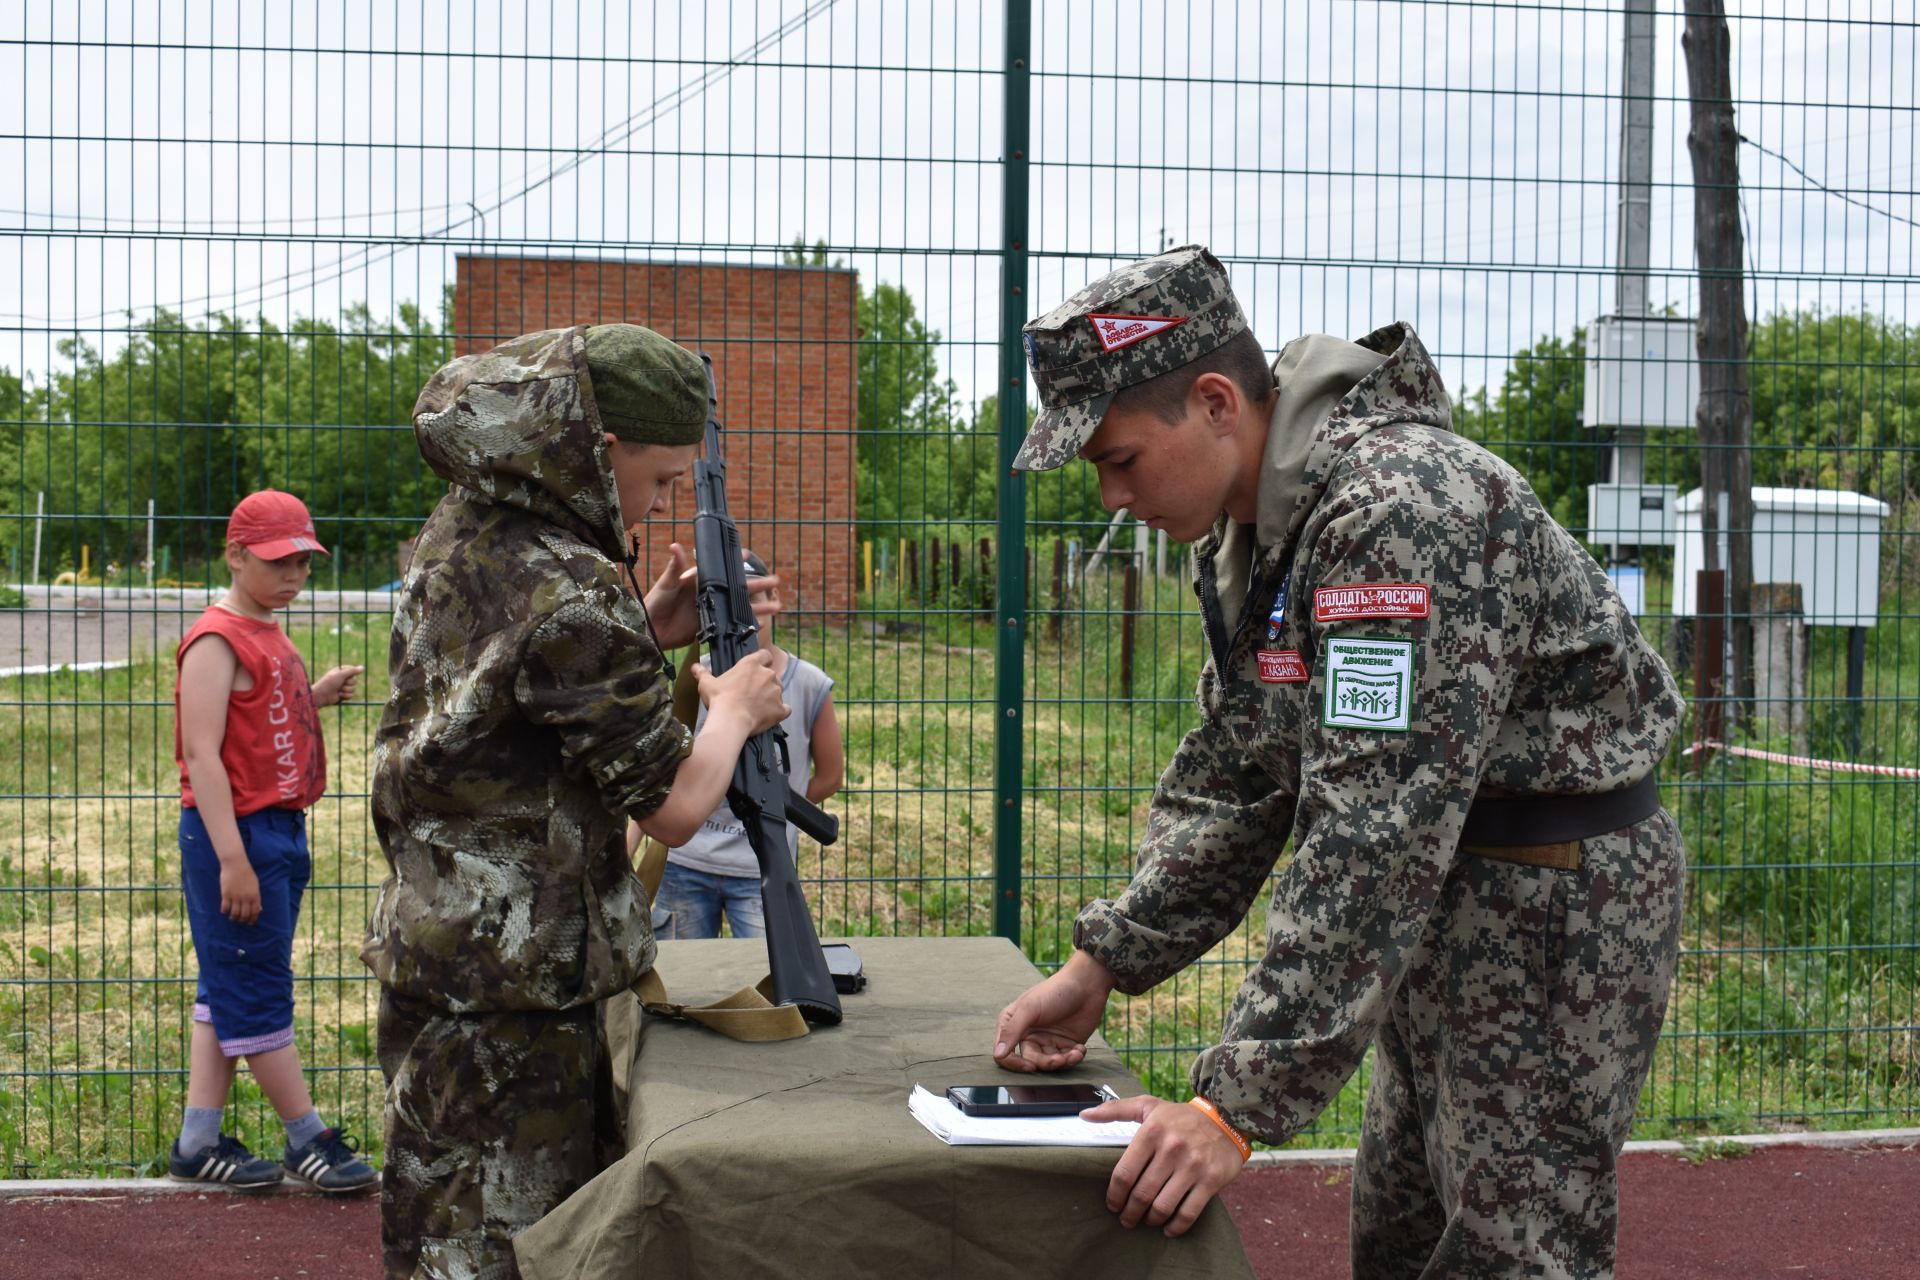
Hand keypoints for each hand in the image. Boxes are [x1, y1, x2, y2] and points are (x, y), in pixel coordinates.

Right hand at [219, 858, 261, 924]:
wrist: (236, 864)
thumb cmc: (247, 874)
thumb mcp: (255, 885)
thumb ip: (257, 898)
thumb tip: (259, 909)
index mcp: (255, 895)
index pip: (255, 912)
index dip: (252, 919)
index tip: (250, 922)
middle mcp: (246, 898)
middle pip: (244, 915)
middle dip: (242, 920)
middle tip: (240, 920)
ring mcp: (235, 896)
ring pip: (234, 914)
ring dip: (233, 917)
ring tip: (232, 917)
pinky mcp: (226, 894)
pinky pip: (225, 908)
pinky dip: (225, 911)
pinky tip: (225, 910)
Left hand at [312, 665, 363, 706]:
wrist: (322, 695)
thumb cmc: (329, 682)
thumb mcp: (341, 674)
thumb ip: (352, 671)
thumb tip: (363, 668)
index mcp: (342, 671)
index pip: (354, 671)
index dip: (351, 674)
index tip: (345, 676)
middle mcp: (343, 678)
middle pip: (355, 680)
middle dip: (348, 683)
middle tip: (340, 684)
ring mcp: (344, 687)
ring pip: (354, 688)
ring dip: (346, 690)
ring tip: (338, 690)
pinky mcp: (344, 694)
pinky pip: (351, 695)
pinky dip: (345, 696)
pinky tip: (339, 695)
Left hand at [643, 542, 783, 649]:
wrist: (650, 630)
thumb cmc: (655, 602)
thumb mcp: (666, 583)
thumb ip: (675, 567)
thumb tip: (675, 545)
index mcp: (699, 581)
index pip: (721, 569)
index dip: (735, 562)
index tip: (749, 556)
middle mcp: (708, 594)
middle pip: (737, 588)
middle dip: (757, 585)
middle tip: (775, 580)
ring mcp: (711, 611)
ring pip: (739, 607)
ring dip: (758, 606)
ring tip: (777, 605)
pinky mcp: (710, 627)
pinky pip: (732, 625)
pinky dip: (747, 625)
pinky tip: (761, 624)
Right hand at [693, 652, 787, 734]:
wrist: (730, 720)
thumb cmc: (718, 698)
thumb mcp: (707, 683)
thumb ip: (703, 673)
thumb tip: (694, 666)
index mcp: (752, 664)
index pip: (765, 655)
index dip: (763, 661)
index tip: (757, 669)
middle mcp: (768, 675)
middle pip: (772, 675)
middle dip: (764, 683)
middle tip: (751, 694)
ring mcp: (777, 692)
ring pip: (779, 691)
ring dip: (771, 697)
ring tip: (758, 707)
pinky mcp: (780, 709)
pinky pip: (785, 709)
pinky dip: (780, 712)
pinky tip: (770, 716)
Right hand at [992, 949, 1116, 1072]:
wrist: (1087, 984)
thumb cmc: (1055, 991)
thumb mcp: (1030, 1008)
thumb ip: (1012, 1031)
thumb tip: (998, 1054)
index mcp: (1013, 1025)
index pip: (1004, 1054)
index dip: (1015, 1064)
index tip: (1031, 1066)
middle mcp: (1028, 1035)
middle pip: (1030, 1062)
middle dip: (1046, 1063)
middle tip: (1060, 1059)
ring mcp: (1048, 1041)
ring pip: (1050, 1064)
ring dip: (1063, 1062)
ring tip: (1075, 1053)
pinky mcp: (1065, 1044)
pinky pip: (1066, 1061)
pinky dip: (1074, 1058)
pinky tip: (1080, 1049)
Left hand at [1085, 1095, 1245, 1236]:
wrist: (1225, 1118)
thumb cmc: (1181, 1117)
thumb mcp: (1148, 1106)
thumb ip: (1115, 1110)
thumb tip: (1084, 1115)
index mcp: (1152, 1131)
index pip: (1124, 1173)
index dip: (1114, 1195)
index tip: (1112, 1205)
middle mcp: (1172, 1149)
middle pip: (1141, 1194)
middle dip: (1130, 1213)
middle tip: (1127, 1220)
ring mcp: (1193, 1166)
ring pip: (1163, 1206)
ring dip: (1150, 1220)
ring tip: (1146, 1221)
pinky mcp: (1211, 1181)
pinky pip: (1189, 1213)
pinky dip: (1176, 1227)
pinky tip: (1168, 1229)